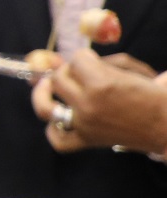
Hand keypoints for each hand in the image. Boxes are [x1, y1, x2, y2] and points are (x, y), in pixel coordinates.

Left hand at [35, 49, 166, 154]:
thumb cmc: (154, 96)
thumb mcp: (131, 71)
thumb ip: (103, 64)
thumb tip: (77, 61)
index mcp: (101, 83)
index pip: (76, 60)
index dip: (83, 57)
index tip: (91, 60)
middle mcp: (88, 104)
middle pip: (58, 79)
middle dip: (66, 71)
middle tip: (75, 73)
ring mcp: (85, 124)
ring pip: (46, 107)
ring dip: (42, 95)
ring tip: (46, 88)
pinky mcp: (88, 140)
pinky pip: (58, 140)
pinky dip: (53, 131)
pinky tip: (57, 121)